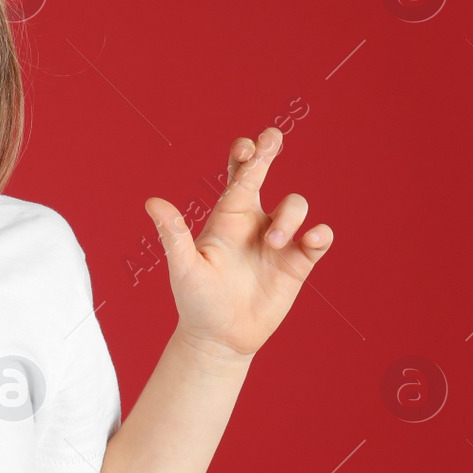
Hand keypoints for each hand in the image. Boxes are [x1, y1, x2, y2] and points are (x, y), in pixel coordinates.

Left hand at [142, 127, 333, 361]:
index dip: (245, 157)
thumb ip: (174, 235)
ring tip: (272, 243)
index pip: (237, 179)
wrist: (219, 337)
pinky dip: (320, 235)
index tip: (249, 145)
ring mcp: (277, 241)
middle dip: (268, 153)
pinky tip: (313, 239)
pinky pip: (317, 240)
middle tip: (272, 135)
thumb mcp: (184, 268)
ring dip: (288, 218)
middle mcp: (253, 222)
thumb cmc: (196, 300)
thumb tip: (152, 202)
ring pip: (294, 206)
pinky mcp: (296, 263)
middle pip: (265, 176)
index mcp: (226, 218)